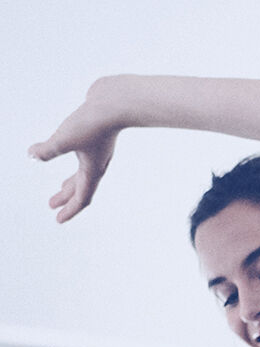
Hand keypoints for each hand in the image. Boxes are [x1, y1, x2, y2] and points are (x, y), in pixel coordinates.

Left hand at [29, 78, 127, 222]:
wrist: (116, 103)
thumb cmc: (95, 123)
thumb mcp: (64, 139)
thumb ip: (47, 150)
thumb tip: (33, 155)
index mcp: (92, 170)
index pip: (81, 197)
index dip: (69, 210)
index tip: (58, 219)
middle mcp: (96, 164)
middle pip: (80, 187)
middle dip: (65, 198)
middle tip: (52, 204)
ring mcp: (98, 151)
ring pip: (83, 173)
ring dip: (70, 182)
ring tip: (61, 186)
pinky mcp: (96, 137)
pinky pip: (83, 157)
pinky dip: (74, 164)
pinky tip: (69, 152)